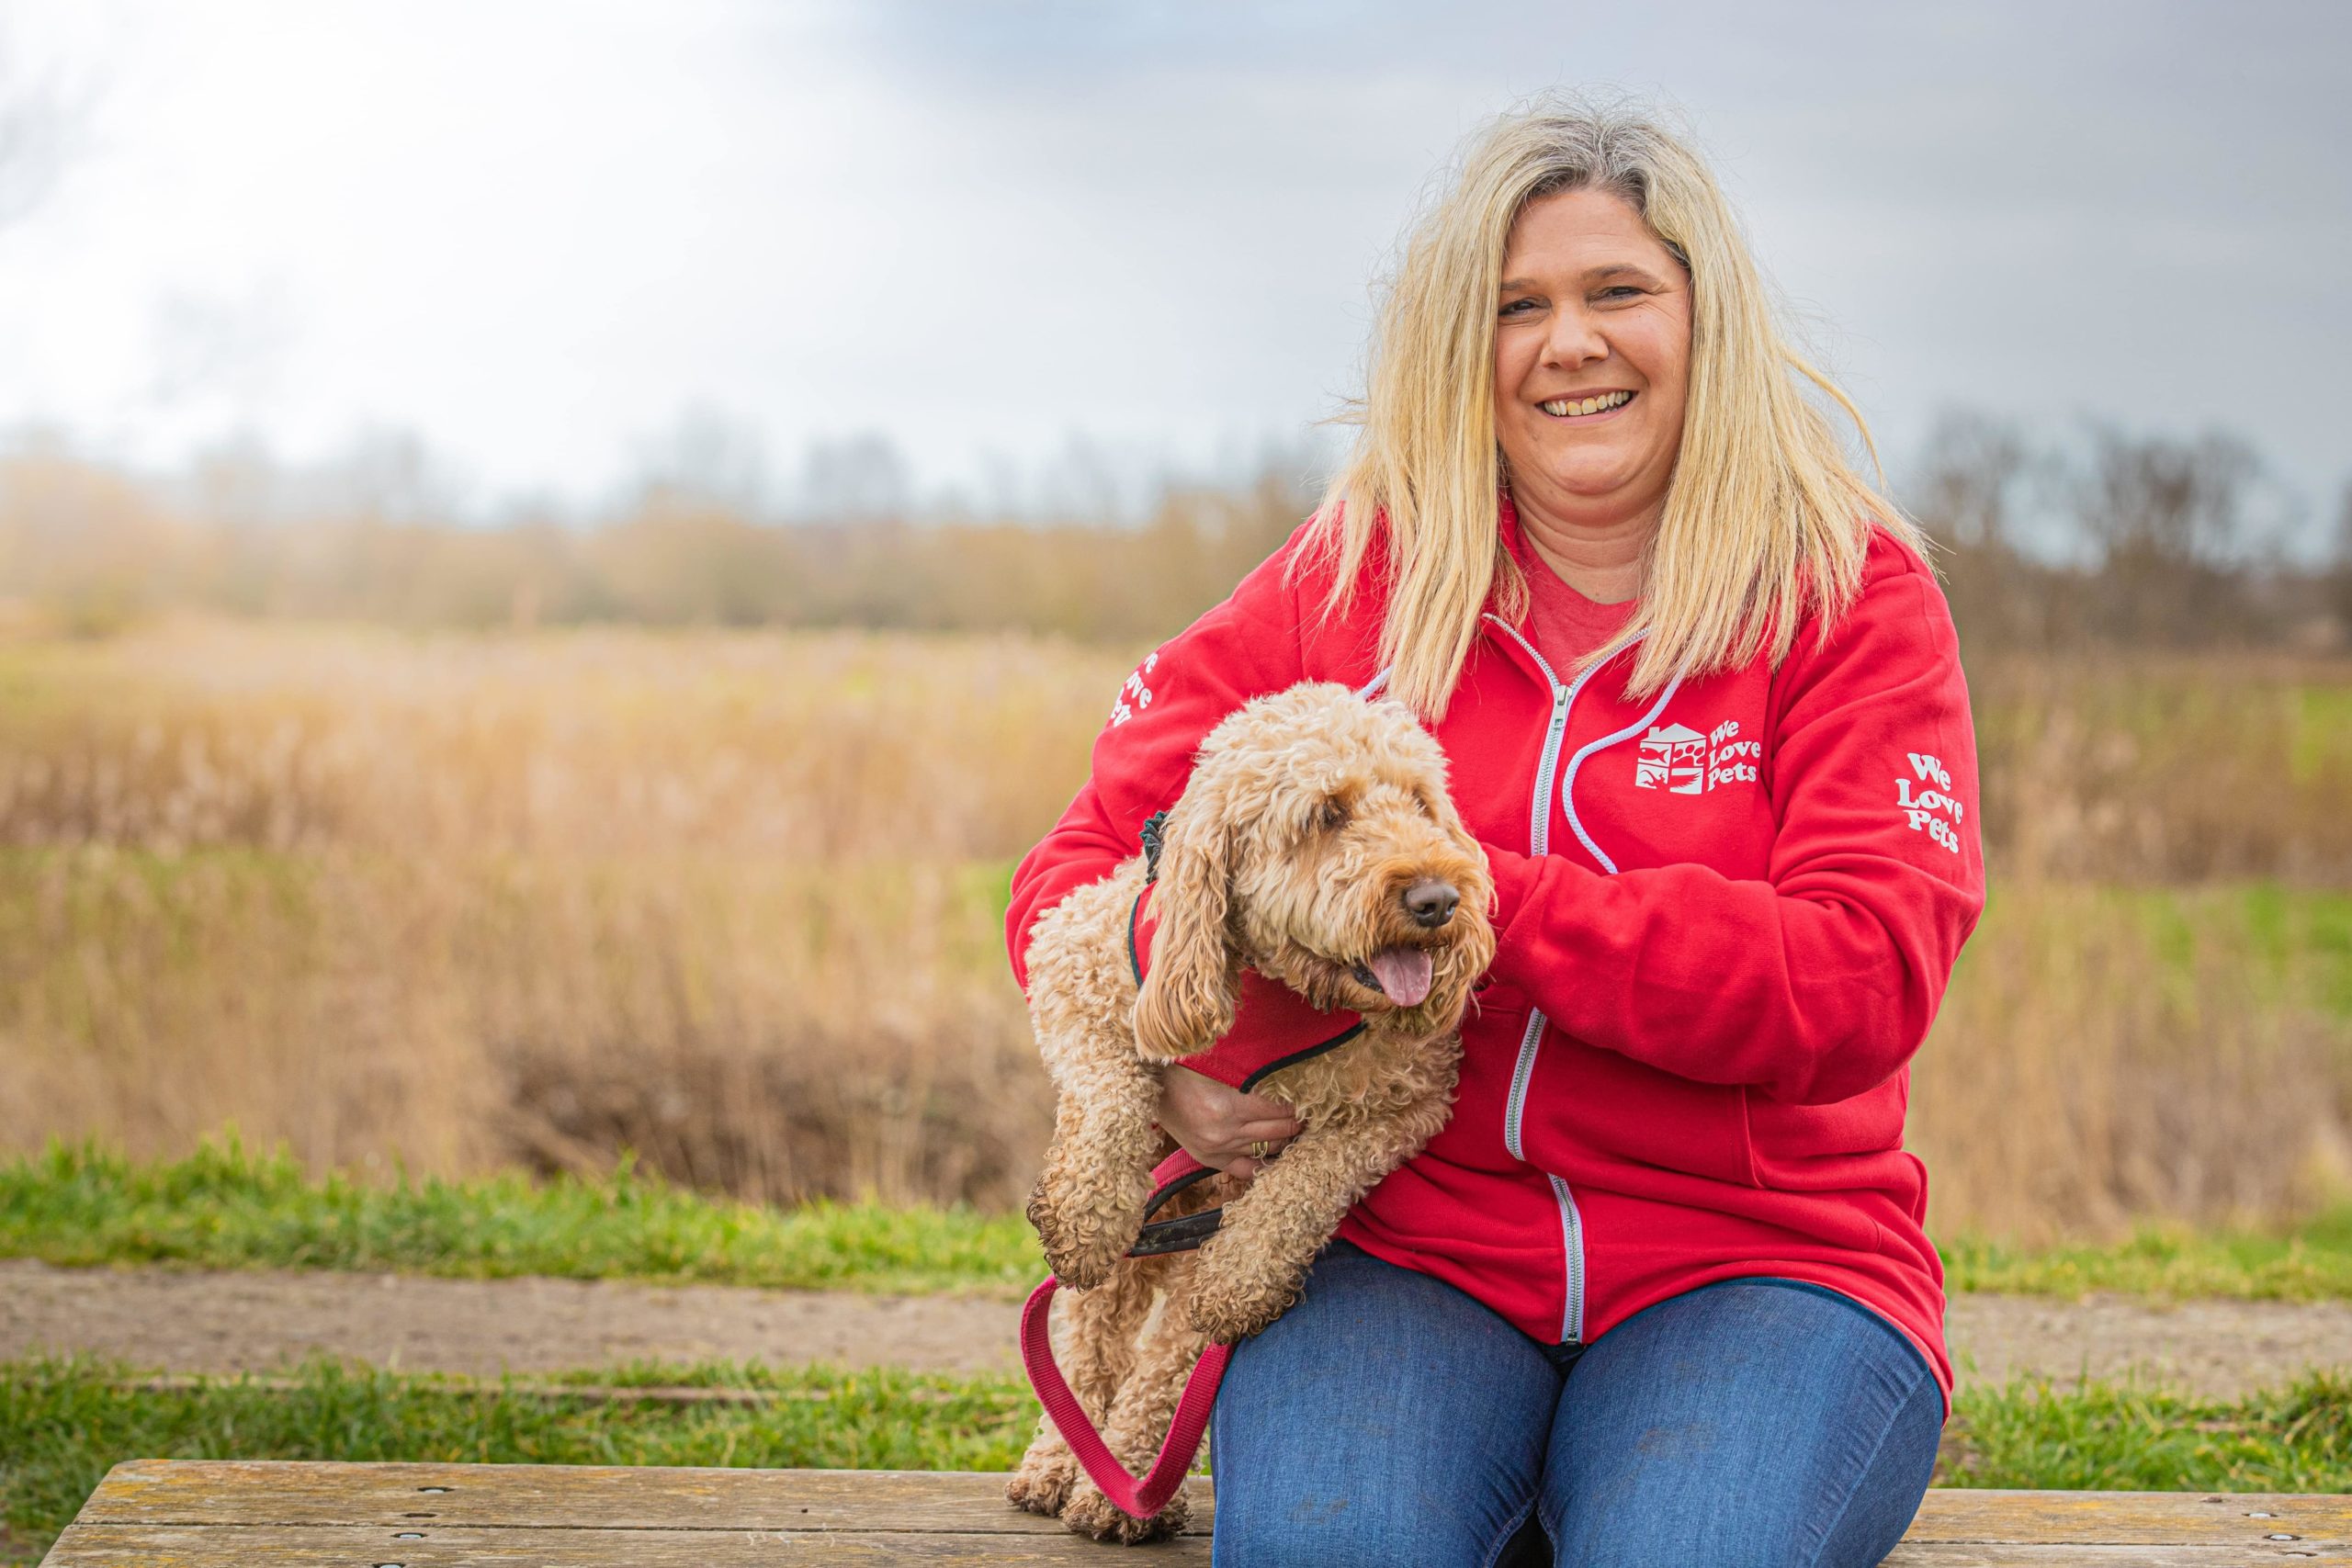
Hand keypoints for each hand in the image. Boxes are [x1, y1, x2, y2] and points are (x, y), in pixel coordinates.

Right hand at [1155, 1064, 1300, 1179]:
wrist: (1153, 1090)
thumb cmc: (1187, 1072)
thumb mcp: (1220, 1071)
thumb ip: (1252, 1081)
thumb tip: (1286, 1086)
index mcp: (1229, 1107)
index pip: (1277, 1111)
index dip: (1296, 1107)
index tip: (1310, 1101)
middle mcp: (1225, 1133)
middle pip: (1277, 1132)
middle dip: (1297, 1124)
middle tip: (1311, 1117)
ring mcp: (1218, 1149)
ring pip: (1266, 1149)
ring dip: (1285, 1140)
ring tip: (1298, 1132)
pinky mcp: (1210, 1159)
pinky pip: (1246, 1169)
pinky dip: (1264, 1164)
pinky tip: (1279, 1160)